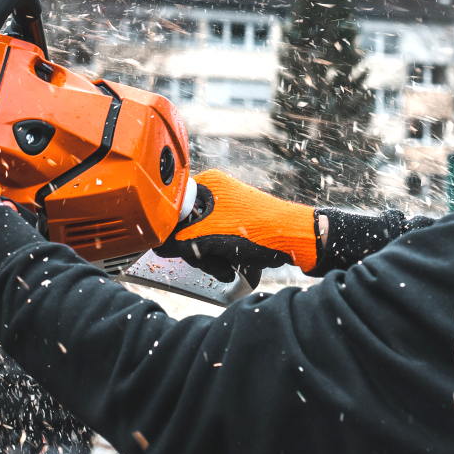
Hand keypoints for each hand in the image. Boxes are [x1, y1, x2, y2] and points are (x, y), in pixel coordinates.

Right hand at [154, 169, 323, 282]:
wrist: (294, 239)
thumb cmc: (254, 231)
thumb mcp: (207, 237)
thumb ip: (178, 241)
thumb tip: (159, 247)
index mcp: (207, 185)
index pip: (173, 208)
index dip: (172, 233)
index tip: (176, 250)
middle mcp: (216, 193)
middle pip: (187, 227)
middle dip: (197, 251)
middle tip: (209, 262)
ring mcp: (228, 209)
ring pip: (202, 238)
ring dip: (210, 259)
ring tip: (224, 268)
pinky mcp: (238, 225)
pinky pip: (217, 242)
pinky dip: (221, 257)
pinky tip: (231, 267)